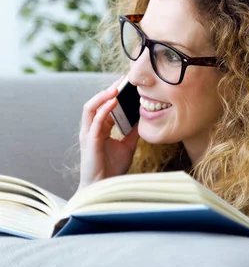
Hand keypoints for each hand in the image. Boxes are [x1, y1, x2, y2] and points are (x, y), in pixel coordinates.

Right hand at [77, 75, 139, 191]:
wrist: (105, 187)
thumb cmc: (112, 168)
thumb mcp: (127, 146)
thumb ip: (132, 132)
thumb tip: (143, 119)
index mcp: (99, 129)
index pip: (104, 106)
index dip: (113, 94)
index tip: (126, 84)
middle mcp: (91, 129)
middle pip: (96, 103)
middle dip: (108, 90)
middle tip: (122, 79)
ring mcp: (88, 134)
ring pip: (90, 108)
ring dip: (103, 96)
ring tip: (116, 87)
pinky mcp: (90, 141)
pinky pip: (95, 121)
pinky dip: (104, 110)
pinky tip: (113, 102)